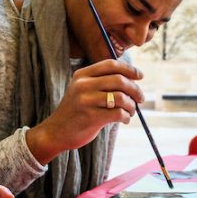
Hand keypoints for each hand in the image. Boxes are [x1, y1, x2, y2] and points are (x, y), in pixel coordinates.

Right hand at [25, 59, 143, 163]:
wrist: (56, 132)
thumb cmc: (75, 111)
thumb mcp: (82, 90)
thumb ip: (101, 82)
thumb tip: (132, 79)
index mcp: (82, 75)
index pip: (111, 65)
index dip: (129, 69)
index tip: (140, 76)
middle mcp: (83, 85)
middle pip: (120, 80)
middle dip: (135, 89)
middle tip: (140, 99)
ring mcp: (86, 101)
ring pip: (121, 97)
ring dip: (131, 105)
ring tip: (131, 111)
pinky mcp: (91, 117)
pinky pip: (118, 113)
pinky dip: (126, 116)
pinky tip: (124, 119)